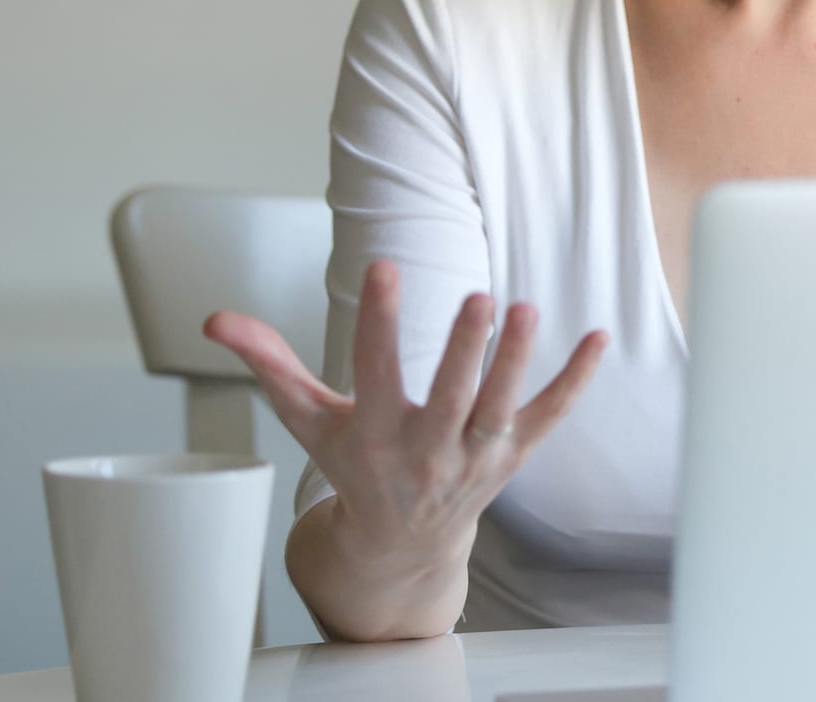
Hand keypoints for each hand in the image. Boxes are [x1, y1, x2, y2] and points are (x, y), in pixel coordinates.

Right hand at [202, 260, 606, 565]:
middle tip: (480, 296)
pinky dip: (575, 381)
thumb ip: (269, 364)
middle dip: (466, 350)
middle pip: (452, 396)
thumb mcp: (307, 420)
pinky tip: (597, 338)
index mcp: (374, 434)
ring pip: (501, 407)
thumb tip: (218, 320)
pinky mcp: (512, 455)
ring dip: (517, 361)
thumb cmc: (353, 468)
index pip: (376, 371)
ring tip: (527, 307)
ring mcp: (475, 455)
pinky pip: (549, 417)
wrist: (398, 548)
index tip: (384, 267)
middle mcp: (428, 449)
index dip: (381, 320)